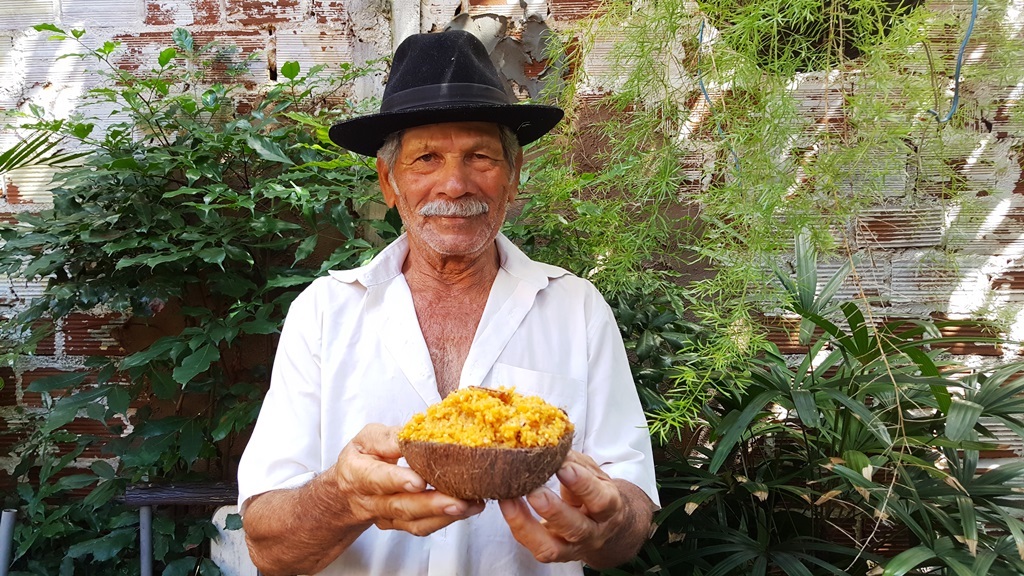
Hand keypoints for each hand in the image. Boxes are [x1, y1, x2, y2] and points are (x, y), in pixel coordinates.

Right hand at [330, 423, 484, 535]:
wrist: (349, 489)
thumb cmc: (363, 457)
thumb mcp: (368, 439)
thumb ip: (390, 438)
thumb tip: (420, 432)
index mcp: (358, 473)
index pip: (377, 478)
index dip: (398, 480)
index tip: (420, 481)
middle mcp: (371, 500)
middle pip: (401, 506)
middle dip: (431, 505)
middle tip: (458, 501)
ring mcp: (386, 516)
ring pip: (414, 521)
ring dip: (445, 515)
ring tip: (471, 505)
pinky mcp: (400, 525)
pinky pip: (422, 527)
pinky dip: (446, 519)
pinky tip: (468, 508)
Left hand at [498, 451, 652, 567]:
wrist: (604, 526)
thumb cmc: (595, 492)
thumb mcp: (593, 473)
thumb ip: (575, 462)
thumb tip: (549, 445)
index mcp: (609, 507)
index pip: (601, 500)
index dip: (583, 485)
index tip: (563, 467)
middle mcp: (593, 532)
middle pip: (576, 528)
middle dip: (553, 510)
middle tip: (533, 490)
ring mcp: (573, 547)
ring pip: (551, 547)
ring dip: (527, 523)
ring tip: (509, 499)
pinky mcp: (554, 554)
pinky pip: (535, 547)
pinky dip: (518, 527)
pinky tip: (507, 506)